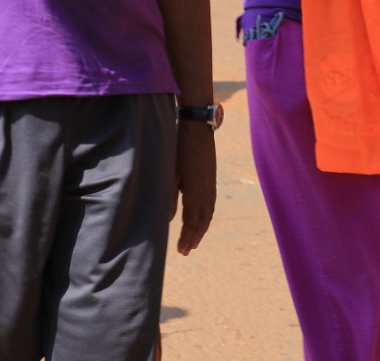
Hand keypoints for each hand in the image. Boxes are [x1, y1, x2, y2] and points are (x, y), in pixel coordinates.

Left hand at [172, 124, 216, 254]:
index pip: (192, 221)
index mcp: (195, 192)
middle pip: (202, 221)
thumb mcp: (171, 173)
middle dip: (195, 237)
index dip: (187, 236)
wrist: (197, 129)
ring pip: (208, 214)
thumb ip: (170, 197)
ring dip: (202, 229)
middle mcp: (206, 192)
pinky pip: (211, 204)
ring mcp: (211, 185)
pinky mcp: (211, 179)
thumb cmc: (179, 149)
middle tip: (187, 251)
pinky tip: (202, 219)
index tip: (182, 250)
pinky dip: (207, 216)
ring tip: (195, 241)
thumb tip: (169, 219)